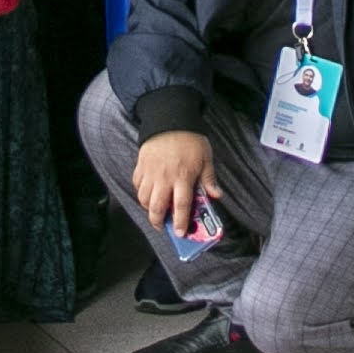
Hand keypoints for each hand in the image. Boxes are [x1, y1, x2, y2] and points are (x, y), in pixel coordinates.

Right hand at [128, 129, 216, 243]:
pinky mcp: (141, 166)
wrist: (170, 118)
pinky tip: (148, 194)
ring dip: (149, 209)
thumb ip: (209, 179)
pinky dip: (141, 193)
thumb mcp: (206, 158)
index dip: (181, 222)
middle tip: (164, 227)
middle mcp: (164, 178)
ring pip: (143, 199)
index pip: (181, 206)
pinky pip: (137, 185)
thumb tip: (216, 196)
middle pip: (157, 208)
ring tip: (156, 211)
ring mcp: (150, 172)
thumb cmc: (190, 139)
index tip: (181, 233)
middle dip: (159, 222)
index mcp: (183, 177)